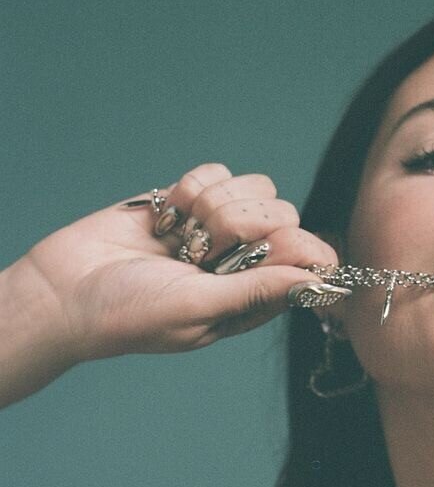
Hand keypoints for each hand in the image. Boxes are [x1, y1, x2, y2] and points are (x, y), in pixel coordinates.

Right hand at [18, 162, 339, 361]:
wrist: (65, 289)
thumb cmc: (130, 315)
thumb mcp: (196, 310)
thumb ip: (257, 291)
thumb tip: (316, 279)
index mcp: (256, 296)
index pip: (312, 259)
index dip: (301, 246)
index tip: (270, 248)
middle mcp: (244, 260)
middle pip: (285, 215)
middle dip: (244, 224)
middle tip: (202, 250)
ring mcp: (218, 226)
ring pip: (257, 188)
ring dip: (216, 204)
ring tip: (180, 235)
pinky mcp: (190, 199)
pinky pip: (218, 171)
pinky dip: (191, 187)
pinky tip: (167, 215)